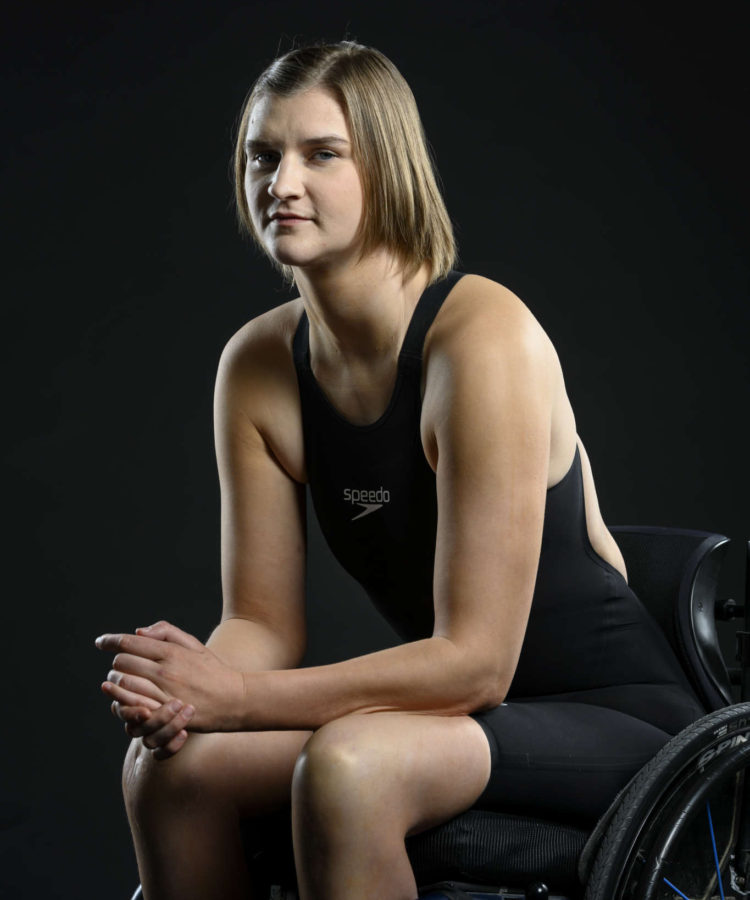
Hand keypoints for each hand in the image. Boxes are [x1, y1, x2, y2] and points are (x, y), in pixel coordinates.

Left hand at [95, 620, 244, 733]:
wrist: (233, 698)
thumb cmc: (213, 670)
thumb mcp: (194, 644)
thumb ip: (166, 634)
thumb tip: (139, 631)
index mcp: (171, 652)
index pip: (130, 643)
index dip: (110, 641)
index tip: (101, 642)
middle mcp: (165, 671)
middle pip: (122, 663)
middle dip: (116, 663)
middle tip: (118, 665)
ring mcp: (163, 693)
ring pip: (123, 684)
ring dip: (116, 683)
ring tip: (118, 682)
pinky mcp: (164, 713)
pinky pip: (132, 706)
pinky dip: (123, 701)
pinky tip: (125, 699)